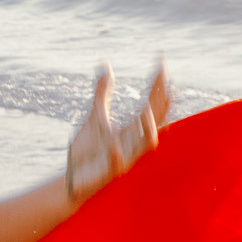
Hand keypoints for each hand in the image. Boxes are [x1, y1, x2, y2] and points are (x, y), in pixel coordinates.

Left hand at [66, 59, 169, 200]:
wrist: (74, 178)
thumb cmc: (88, 150)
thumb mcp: (95, 116)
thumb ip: (103, 93)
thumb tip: (106, 66)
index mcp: (131, 128)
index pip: (151, 102)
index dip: (157, 84)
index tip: (161, 62)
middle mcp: (133, 142)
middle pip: (155, 120)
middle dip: (162, 102)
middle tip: (167, 83)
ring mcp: (123, 157)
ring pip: (144, 144)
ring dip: (148, 128)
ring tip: (146, 109)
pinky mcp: (108, 172)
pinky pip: (117, 165)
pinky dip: (117, 155)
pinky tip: (115, 146)